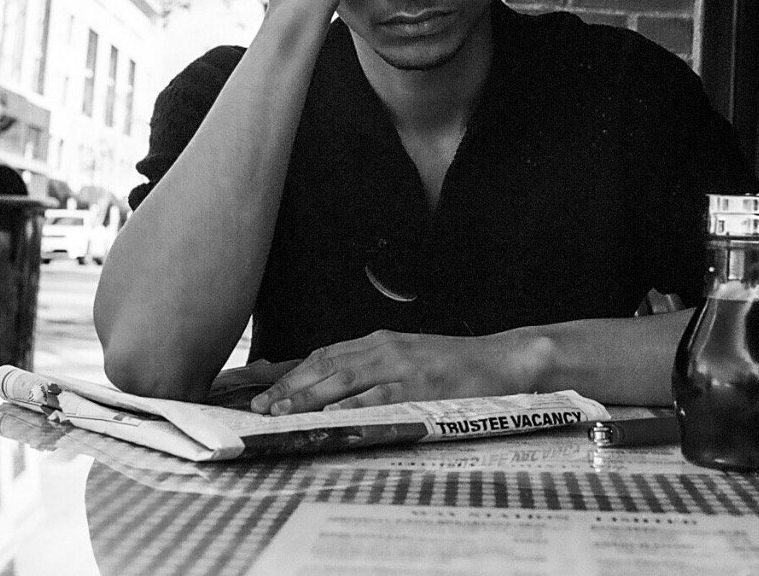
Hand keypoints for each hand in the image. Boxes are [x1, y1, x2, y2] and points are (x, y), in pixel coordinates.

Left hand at [248, 329, 542, 413]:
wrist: (499, 360)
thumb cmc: (451, 366)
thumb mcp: (406, 359)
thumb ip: (371, 369)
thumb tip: (329, 390)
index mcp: (379, 341)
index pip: (323, 354)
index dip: (289, 371)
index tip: (259, 388)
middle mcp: (385, 348)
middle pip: (326, 365)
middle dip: (289, 385)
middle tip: (259, 406)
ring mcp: (403, 366)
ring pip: (345, 378)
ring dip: (309, 395)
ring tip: (281, 411)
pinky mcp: (421, 386)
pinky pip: (381, 396)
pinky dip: (354, 405)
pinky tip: (332, 416)